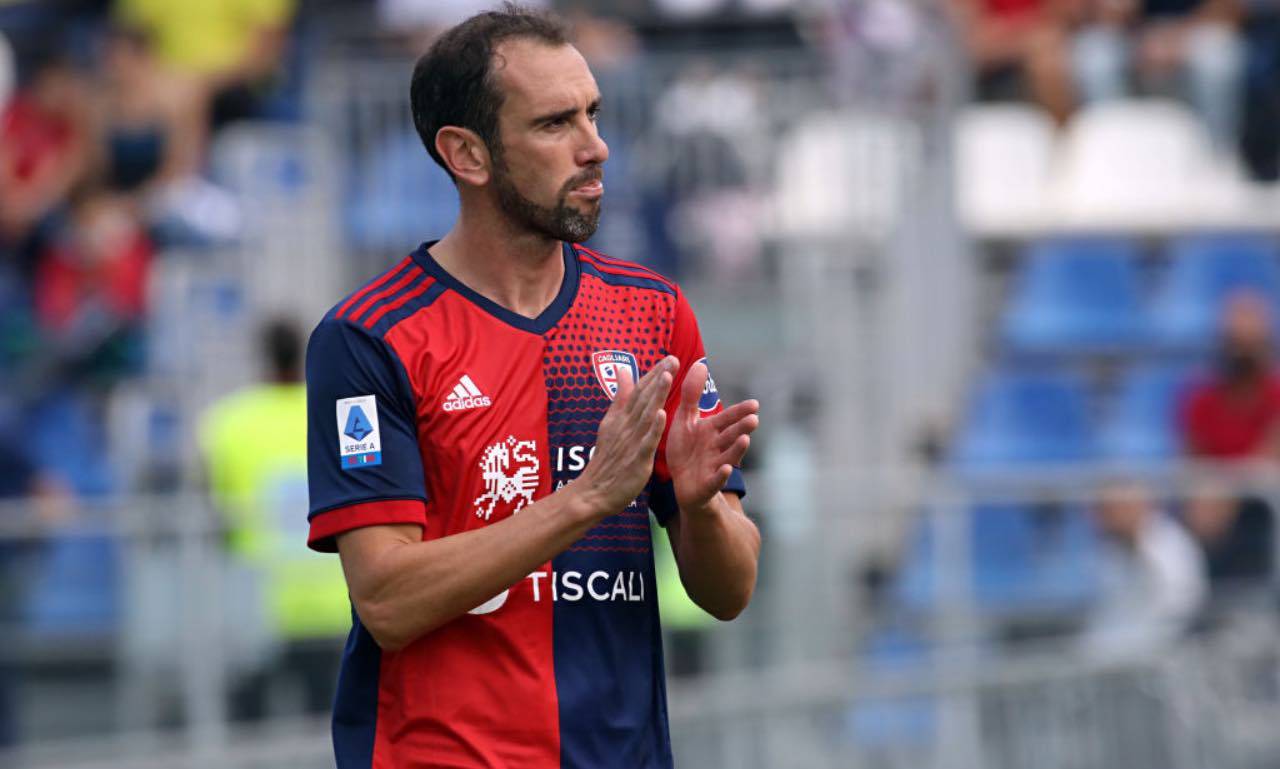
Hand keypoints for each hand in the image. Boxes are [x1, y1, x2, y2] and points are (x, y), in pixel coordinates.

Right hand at [576, 356, 675, 517]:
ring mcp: (631, 442)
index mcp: (621, 417)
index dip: (653, 374)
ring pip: (646, 415)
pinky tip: (661, 415)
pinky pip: (646, 442)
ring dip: (656, 395)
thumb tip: (622, 370)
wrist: (594, 492)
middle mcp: (626, 426)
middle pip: (644, 399)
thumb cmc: (607, 459)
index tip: (669, 358)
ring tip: (667, 377)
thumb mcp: (610, 423)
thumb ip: (620, 398)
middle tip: (673, 359)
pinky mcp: (636, 460)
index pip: (639, 392)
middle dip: (658, 378)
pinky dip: (653, 429)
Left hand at [666, 362, 758, 513]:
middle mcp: (716, 448)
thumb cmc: (686, 450)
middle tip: (754, 419)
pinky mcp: (706, 484)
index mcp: (712, 431)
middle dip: (742, 428)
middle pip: (731, 436)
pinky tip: (726, 469)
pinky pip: (715, 480)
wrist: (681, 484)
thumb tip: (700, 363)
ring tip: (746, 440)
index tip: (754, 404)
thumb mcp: (685, 420)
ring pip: (728, 456)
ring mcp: (713, 466)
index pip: (728, 419)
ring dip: (737, 449)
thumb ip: (692, 394)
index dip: (740, 413)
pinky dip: (721, 475)